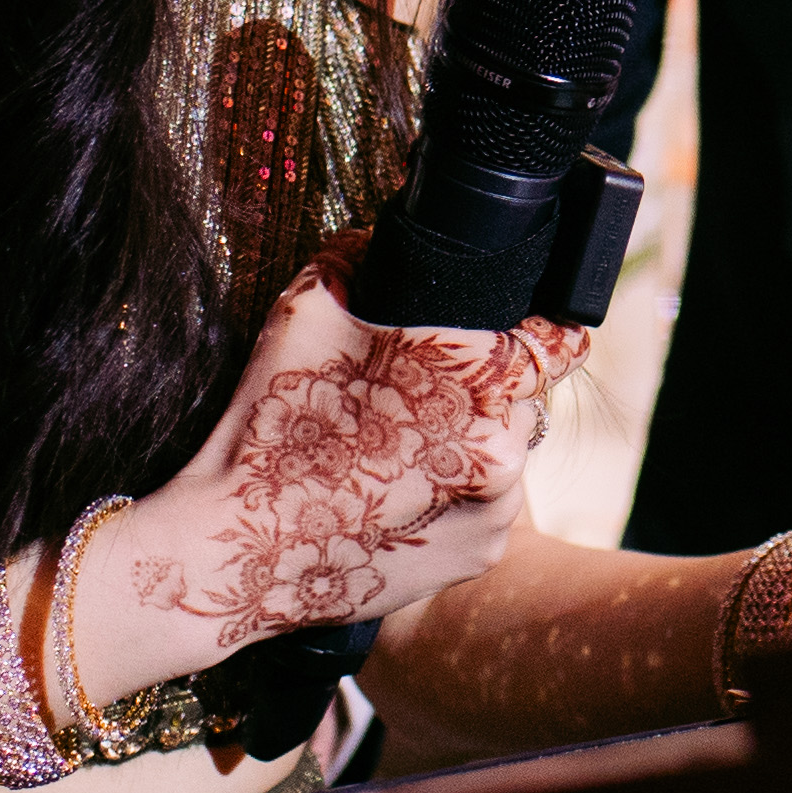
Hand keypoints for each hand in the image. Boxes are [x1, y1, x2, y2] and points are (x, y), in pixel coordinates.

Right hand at [118, 258, 581, 662]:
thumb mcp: (306, 314)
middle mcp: (502, 444)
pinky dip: (459, 496)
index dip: (544, 330)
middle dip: (482, 392)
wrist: (237, 549)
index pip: (554, 340)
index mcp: (474, 376)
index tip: (533, 332)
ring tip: (398, 454)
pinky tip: (400, 495)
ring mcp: (497, 508)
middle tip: (414, 402)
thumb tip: (380, 237)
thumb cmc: (272, 427)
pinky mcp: (482, 555)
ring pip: (506, 452)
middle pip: (520, 397)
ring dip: (472, 445)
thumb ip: (359, 260)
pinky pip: (489, 506)